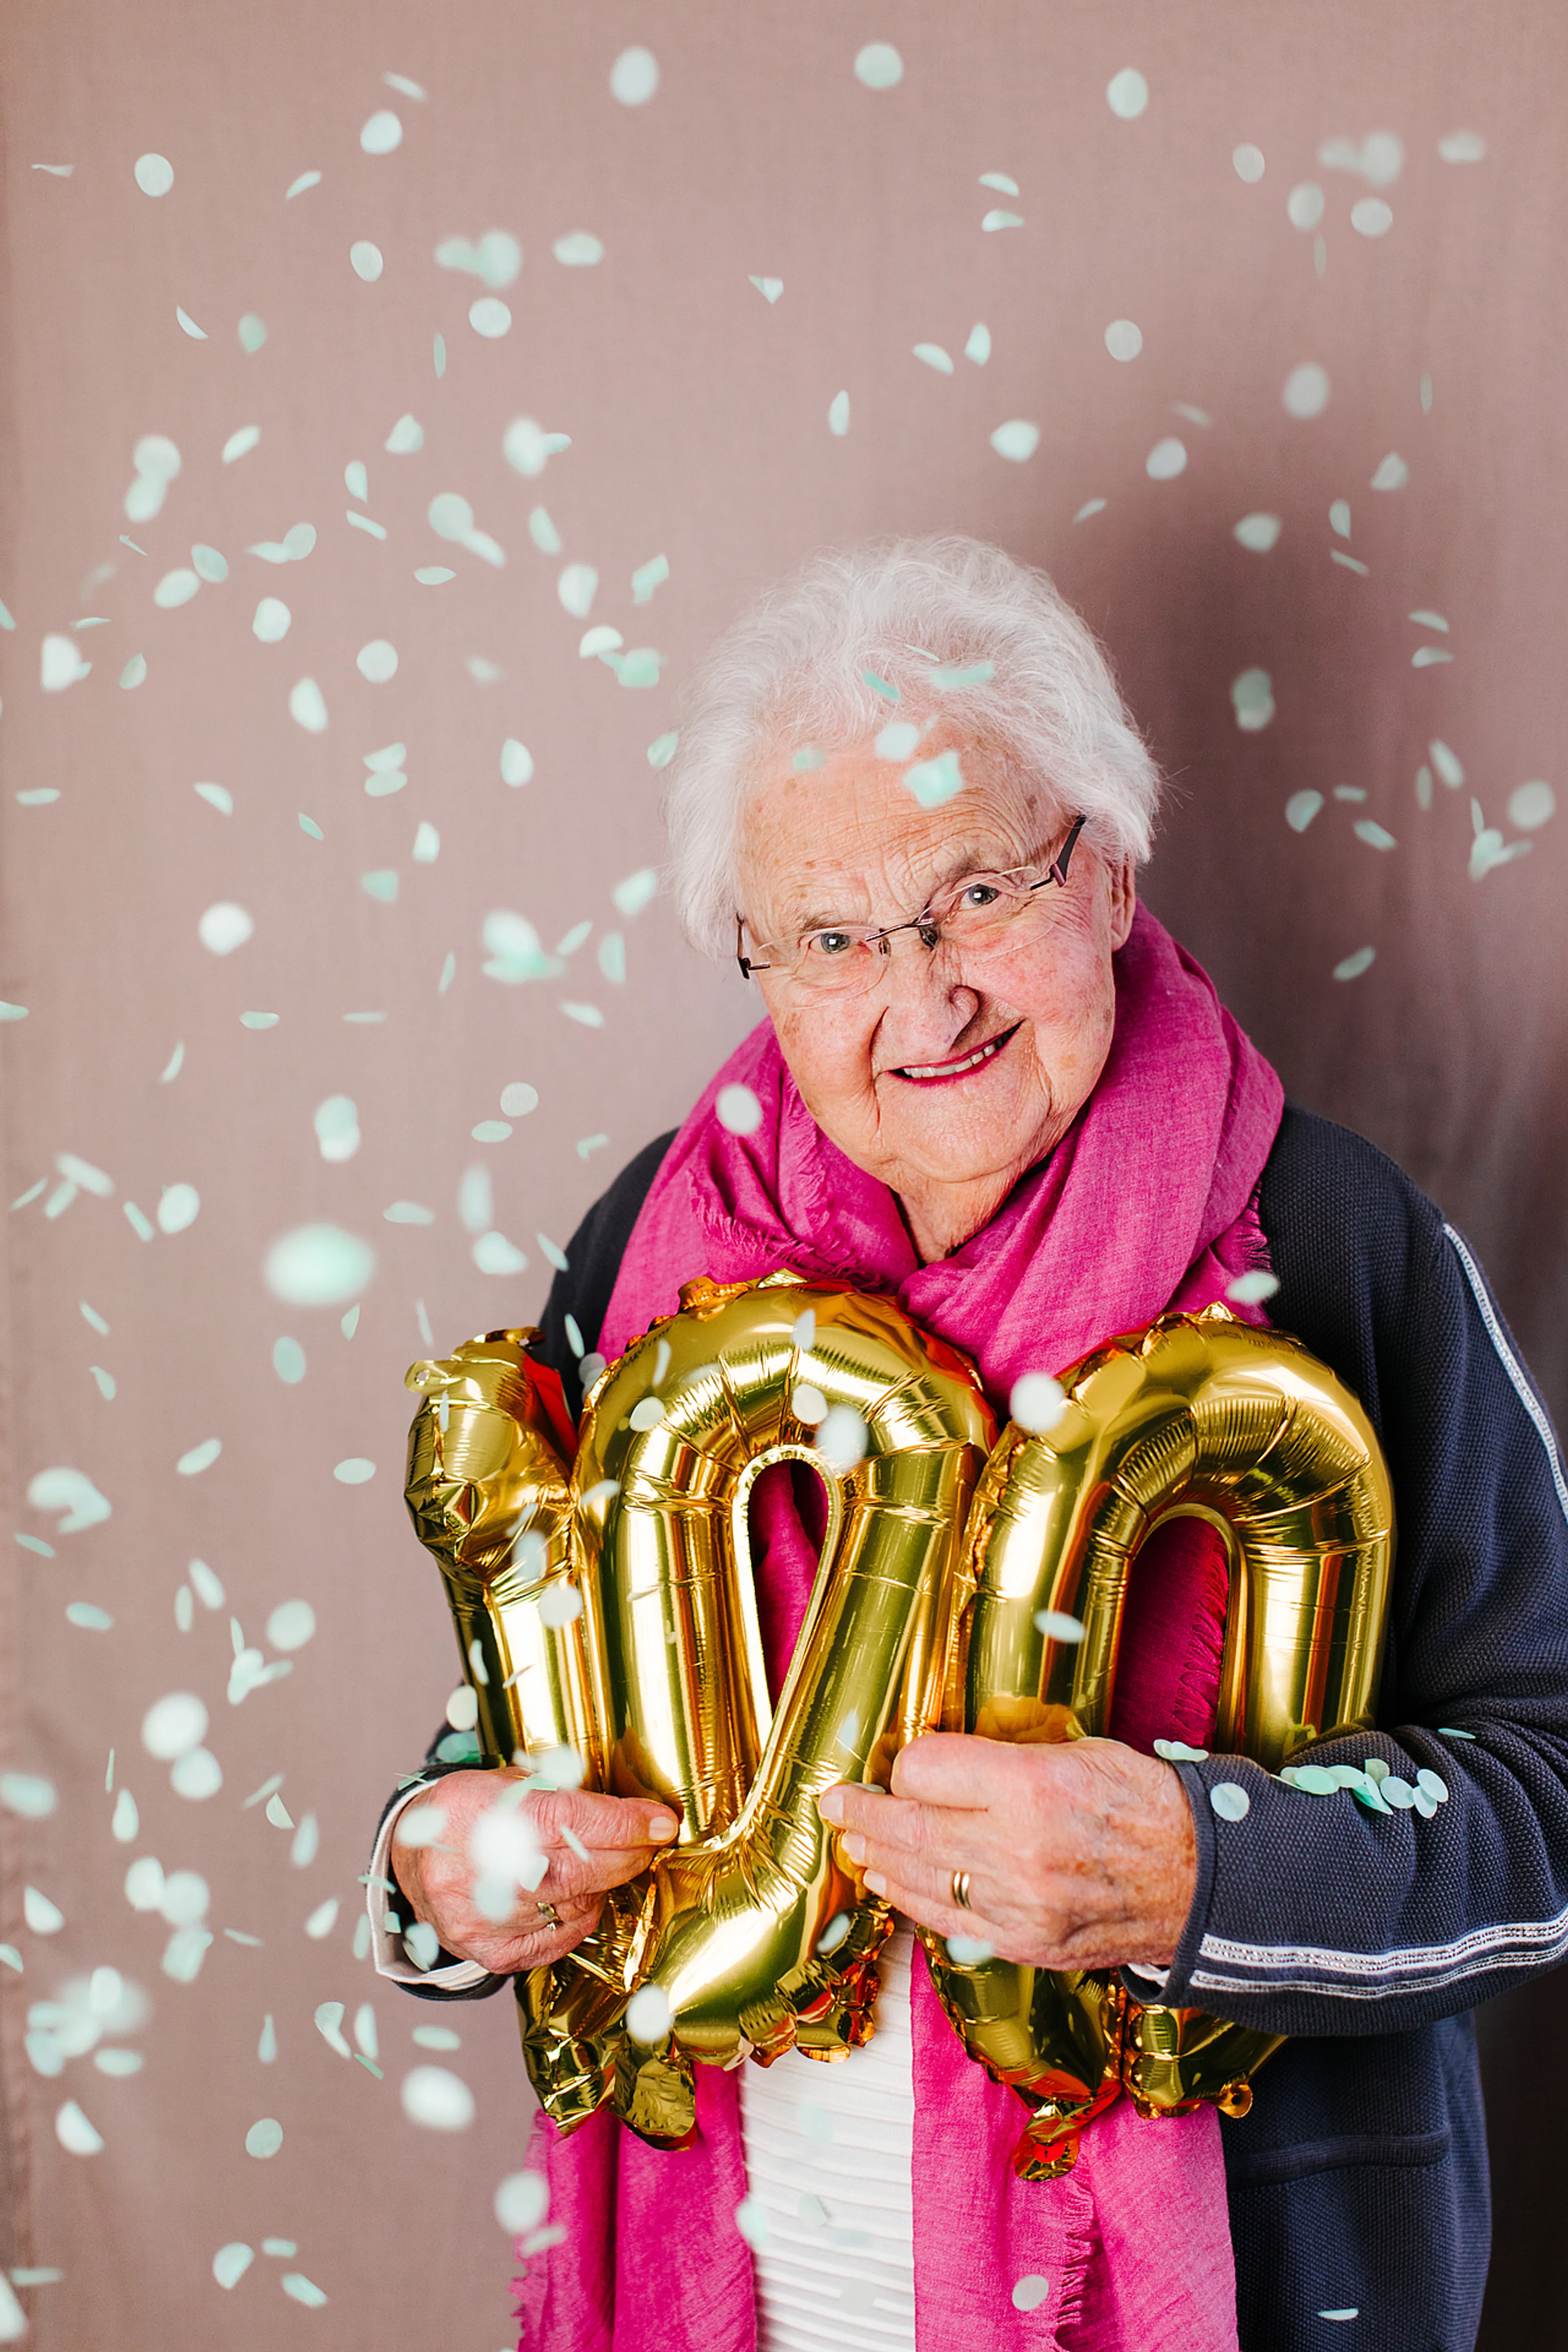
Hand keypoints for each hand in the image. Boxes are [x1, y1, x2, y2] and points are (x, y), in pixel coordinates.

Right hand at [391, 1770, 677, 1973]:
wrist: (411, 1859)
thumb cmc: (469, 1813)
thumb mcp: (503, 1782)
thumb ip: (558, 1792)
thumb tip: (627, 1812)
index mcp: (476, 1811)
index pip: (566, 1820)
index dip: (621, 1824)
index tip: (660, 1823)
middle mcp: (471, 1870)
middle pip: (574, 1869)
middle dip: (624, 1856)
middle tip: (646, 1843)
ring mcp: (477, 1918)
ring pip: (569, 1905)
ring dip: (600, 1885)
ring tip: (599, 1864)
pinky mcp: (487, 1952)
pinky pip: (555, 1940)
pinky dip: (577, 1917)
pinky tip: (574, 1896)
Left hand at [817, 1732, 1196, 1970]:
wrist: (1203, 1881)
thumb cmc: (1145, 1805)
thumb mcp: (1078, 1752)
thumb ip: (1004, 1760)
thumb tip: (939, 1765)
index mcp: (1032, 1788)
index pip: (926, 1771)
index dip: (905, 1765)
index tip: (899, 1762)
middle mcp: (1019, 1850)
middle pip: (911, 1827)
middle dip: (864, 1814)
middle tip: (837, 1803)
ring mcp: (1020, 1905)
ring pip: (920, 1878)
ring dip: (878, 1858)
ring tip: (854, 1841)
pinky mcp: (1026, 1944)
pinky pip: (949, 1921)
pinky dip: (912, 1900)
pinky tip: (892, 1883)